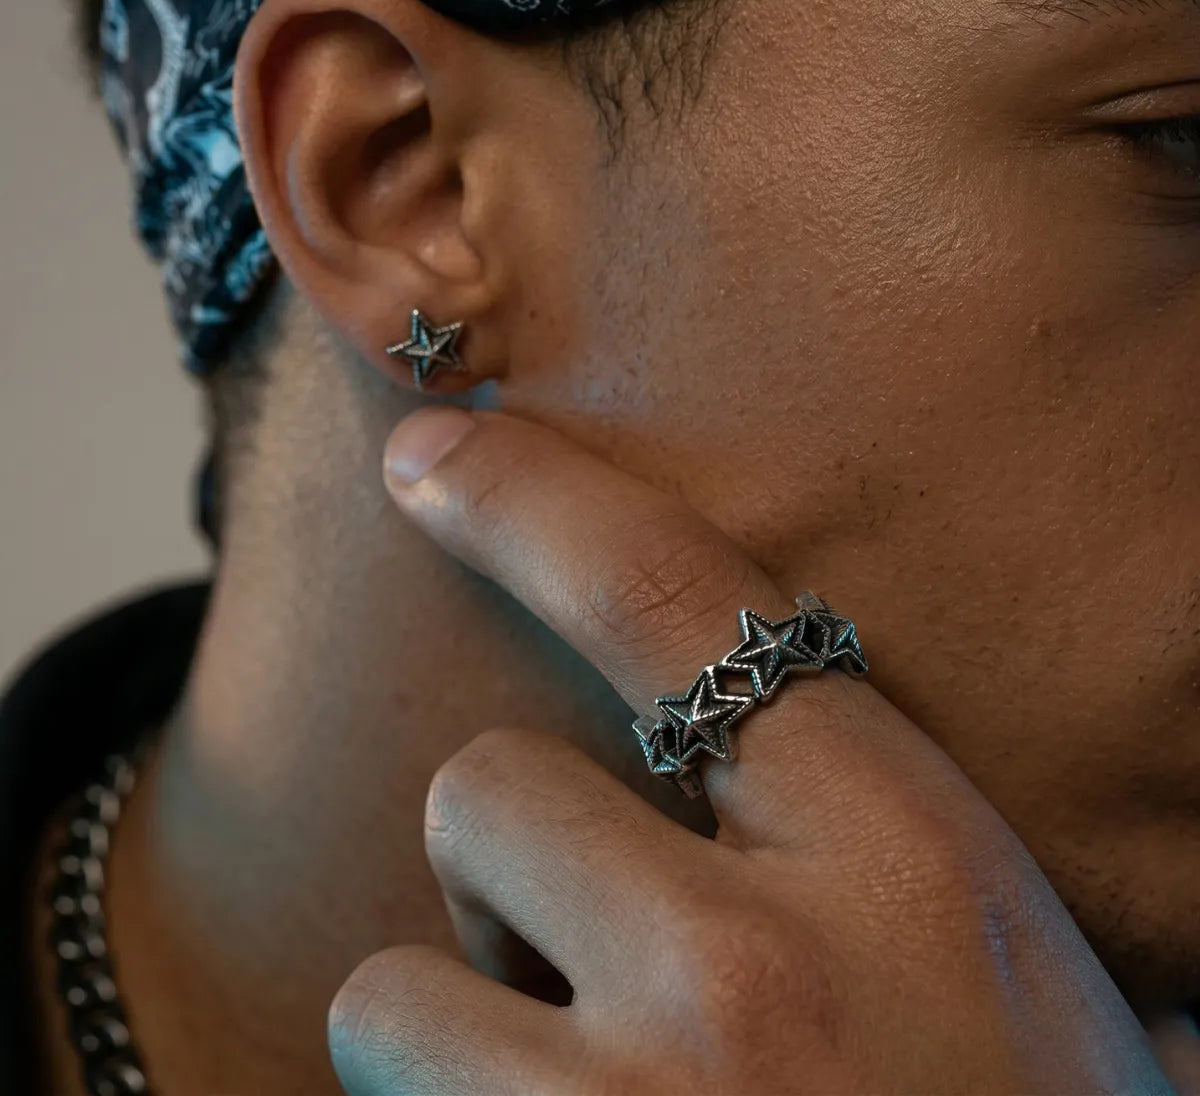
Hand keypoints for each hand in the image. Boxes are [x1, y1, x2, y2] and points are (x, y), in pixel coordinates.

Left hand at [328, 406, 1173, 1095]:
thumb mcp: (990, 973)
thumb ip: (849, 846)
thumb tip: (705, 733)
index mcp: (909, 865)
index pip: (684, 601)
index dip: (539, 501)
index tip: (431, 451)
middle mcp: (758, 976)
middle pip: (489, 795)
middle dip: (517, 872)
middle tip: (615, 979)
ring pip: (401, 977)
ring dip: (466, 1027)